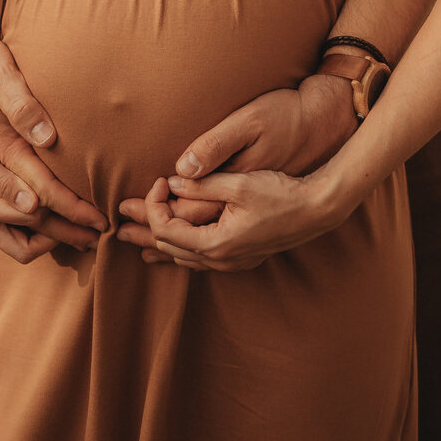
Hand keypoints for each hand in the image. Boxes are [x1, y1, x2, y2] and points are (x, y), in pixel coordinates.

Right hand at [0, 86, 92, 263]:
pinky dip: (38, 227)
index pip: (37, 221)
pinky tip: (57, 213)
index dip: (71, 221)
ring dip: (54, 236)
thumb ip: (3, 178)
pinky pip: (15, 228)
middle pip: (33, 242)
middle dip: (67, 237)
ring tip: (84, 228)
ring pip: (23, 241)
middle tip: (100, 232)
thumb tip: (34, 205)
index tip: (99, 221)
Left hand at [143, 169, 344, 271]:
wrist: (317, 208)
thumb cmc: (282, 193)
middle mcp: (220, 260)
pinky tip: (172, 246)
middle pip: (168, 248)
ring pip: (183, 257)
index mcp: (216, 244)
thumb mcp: (240, 182)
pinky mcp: (241, 257)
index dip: (154, 203)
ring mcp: (231, 262)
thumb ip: (203, 183)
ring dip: (158, 241)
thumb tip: (172, 182)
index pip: (165, 229)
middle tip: (122, 211)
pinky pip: (199, 258)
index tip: (162, 178)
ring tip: (134, 236)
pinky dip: (180, 247)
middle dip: (144, 227)